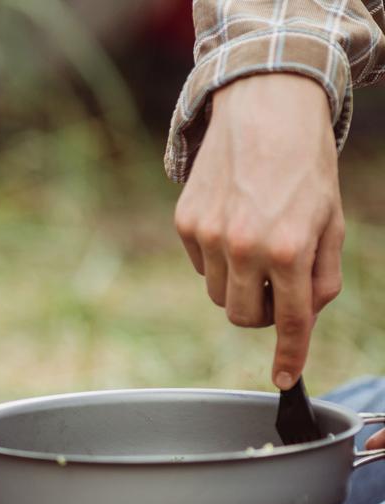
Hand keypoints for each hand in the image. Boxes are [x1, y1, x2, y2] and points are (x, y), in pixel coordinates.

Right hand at [174, 73, 344, 389]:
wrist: (265, 109)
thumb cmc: (306, 167)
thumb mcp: (331, 221)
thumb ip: (321, 276)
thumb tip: (302, 317)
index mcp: (291, 248)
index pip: (292, 320)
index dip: (290, 356)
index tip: (285, 380)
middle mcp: (246, 247)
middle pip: (245, 317)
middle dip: (262, 312)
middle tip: (277, 284)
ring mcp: (209, 237)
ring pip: (220, 295)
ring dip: (239, 284)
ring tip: (256, 245)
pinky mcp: (186, 223)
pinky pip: (200, 266)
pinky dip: (218, 258)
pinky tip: (234, 222)